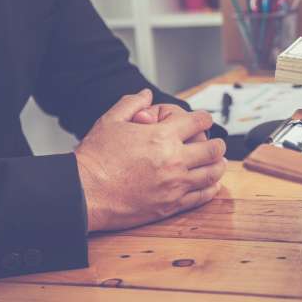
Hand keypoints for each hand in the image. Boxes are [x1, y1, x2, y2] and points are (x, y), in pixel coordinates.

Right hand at [75, 89, 226, 231]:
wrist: (84, 192)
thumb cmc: (95, 158)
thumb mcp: (110, 121)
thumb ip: (132, 104)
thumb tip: (146, 95)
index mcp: (162, 136)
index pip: (199, 121)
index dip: (205, 118)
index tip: (204, 120)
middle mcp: (173, 160)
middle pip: (213, 149)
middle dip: (217, 144)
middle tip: (216, 144)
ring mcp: (174, 185)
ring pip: (212, 173)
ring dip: (218, 165)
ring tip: (217, 162)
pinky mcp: (171, 205)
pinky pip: (201, 196)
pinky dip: (210, 188)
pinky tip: (210, 184)